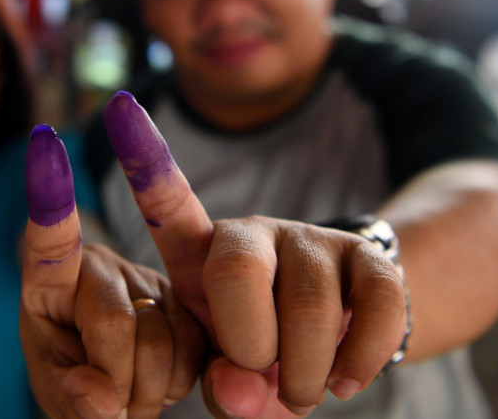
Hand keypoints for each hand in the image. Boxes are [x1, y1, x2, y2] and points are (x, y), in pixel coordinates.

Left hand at [20, 125, 204, 418]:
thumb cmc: (79, 390)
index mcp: (54, 283)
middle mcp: (102, 270)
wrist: (130, 398)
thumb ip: (71, 399)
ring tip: (134, 393)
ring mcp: (151, 283)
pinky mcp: (195, 301)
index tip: (46, 145)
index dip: (50, 199)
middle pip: (112, 325)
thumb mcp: (60, 396)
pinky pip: (197, 348)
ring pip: (161, 341)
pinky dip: (183, 380)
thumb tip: (102, 400)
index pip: (49, 243)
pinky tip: (166, 380)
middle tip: (110, 406)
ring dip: (150, 388)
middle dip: (112, 381)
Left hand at [102, 92, 407, 417]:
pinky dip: (361, 358)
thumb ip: (225, 386)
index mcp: (201, 256)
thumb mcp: (229, 377)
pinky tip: (347, 379)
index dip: (145, 160)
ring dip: (307, 373)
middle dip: (249, 347)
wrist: (337, 345)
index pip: (169, 204)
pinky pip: (377, 306)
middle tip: (262, 379)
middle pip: (236, 272)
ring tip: (304, 392)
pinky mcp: (368, 256)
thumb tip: (243, 385)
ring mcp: (312, 239)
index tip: (119, 107)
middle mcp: (253, 233)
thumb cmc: (263, 357)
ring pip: (310, 306)